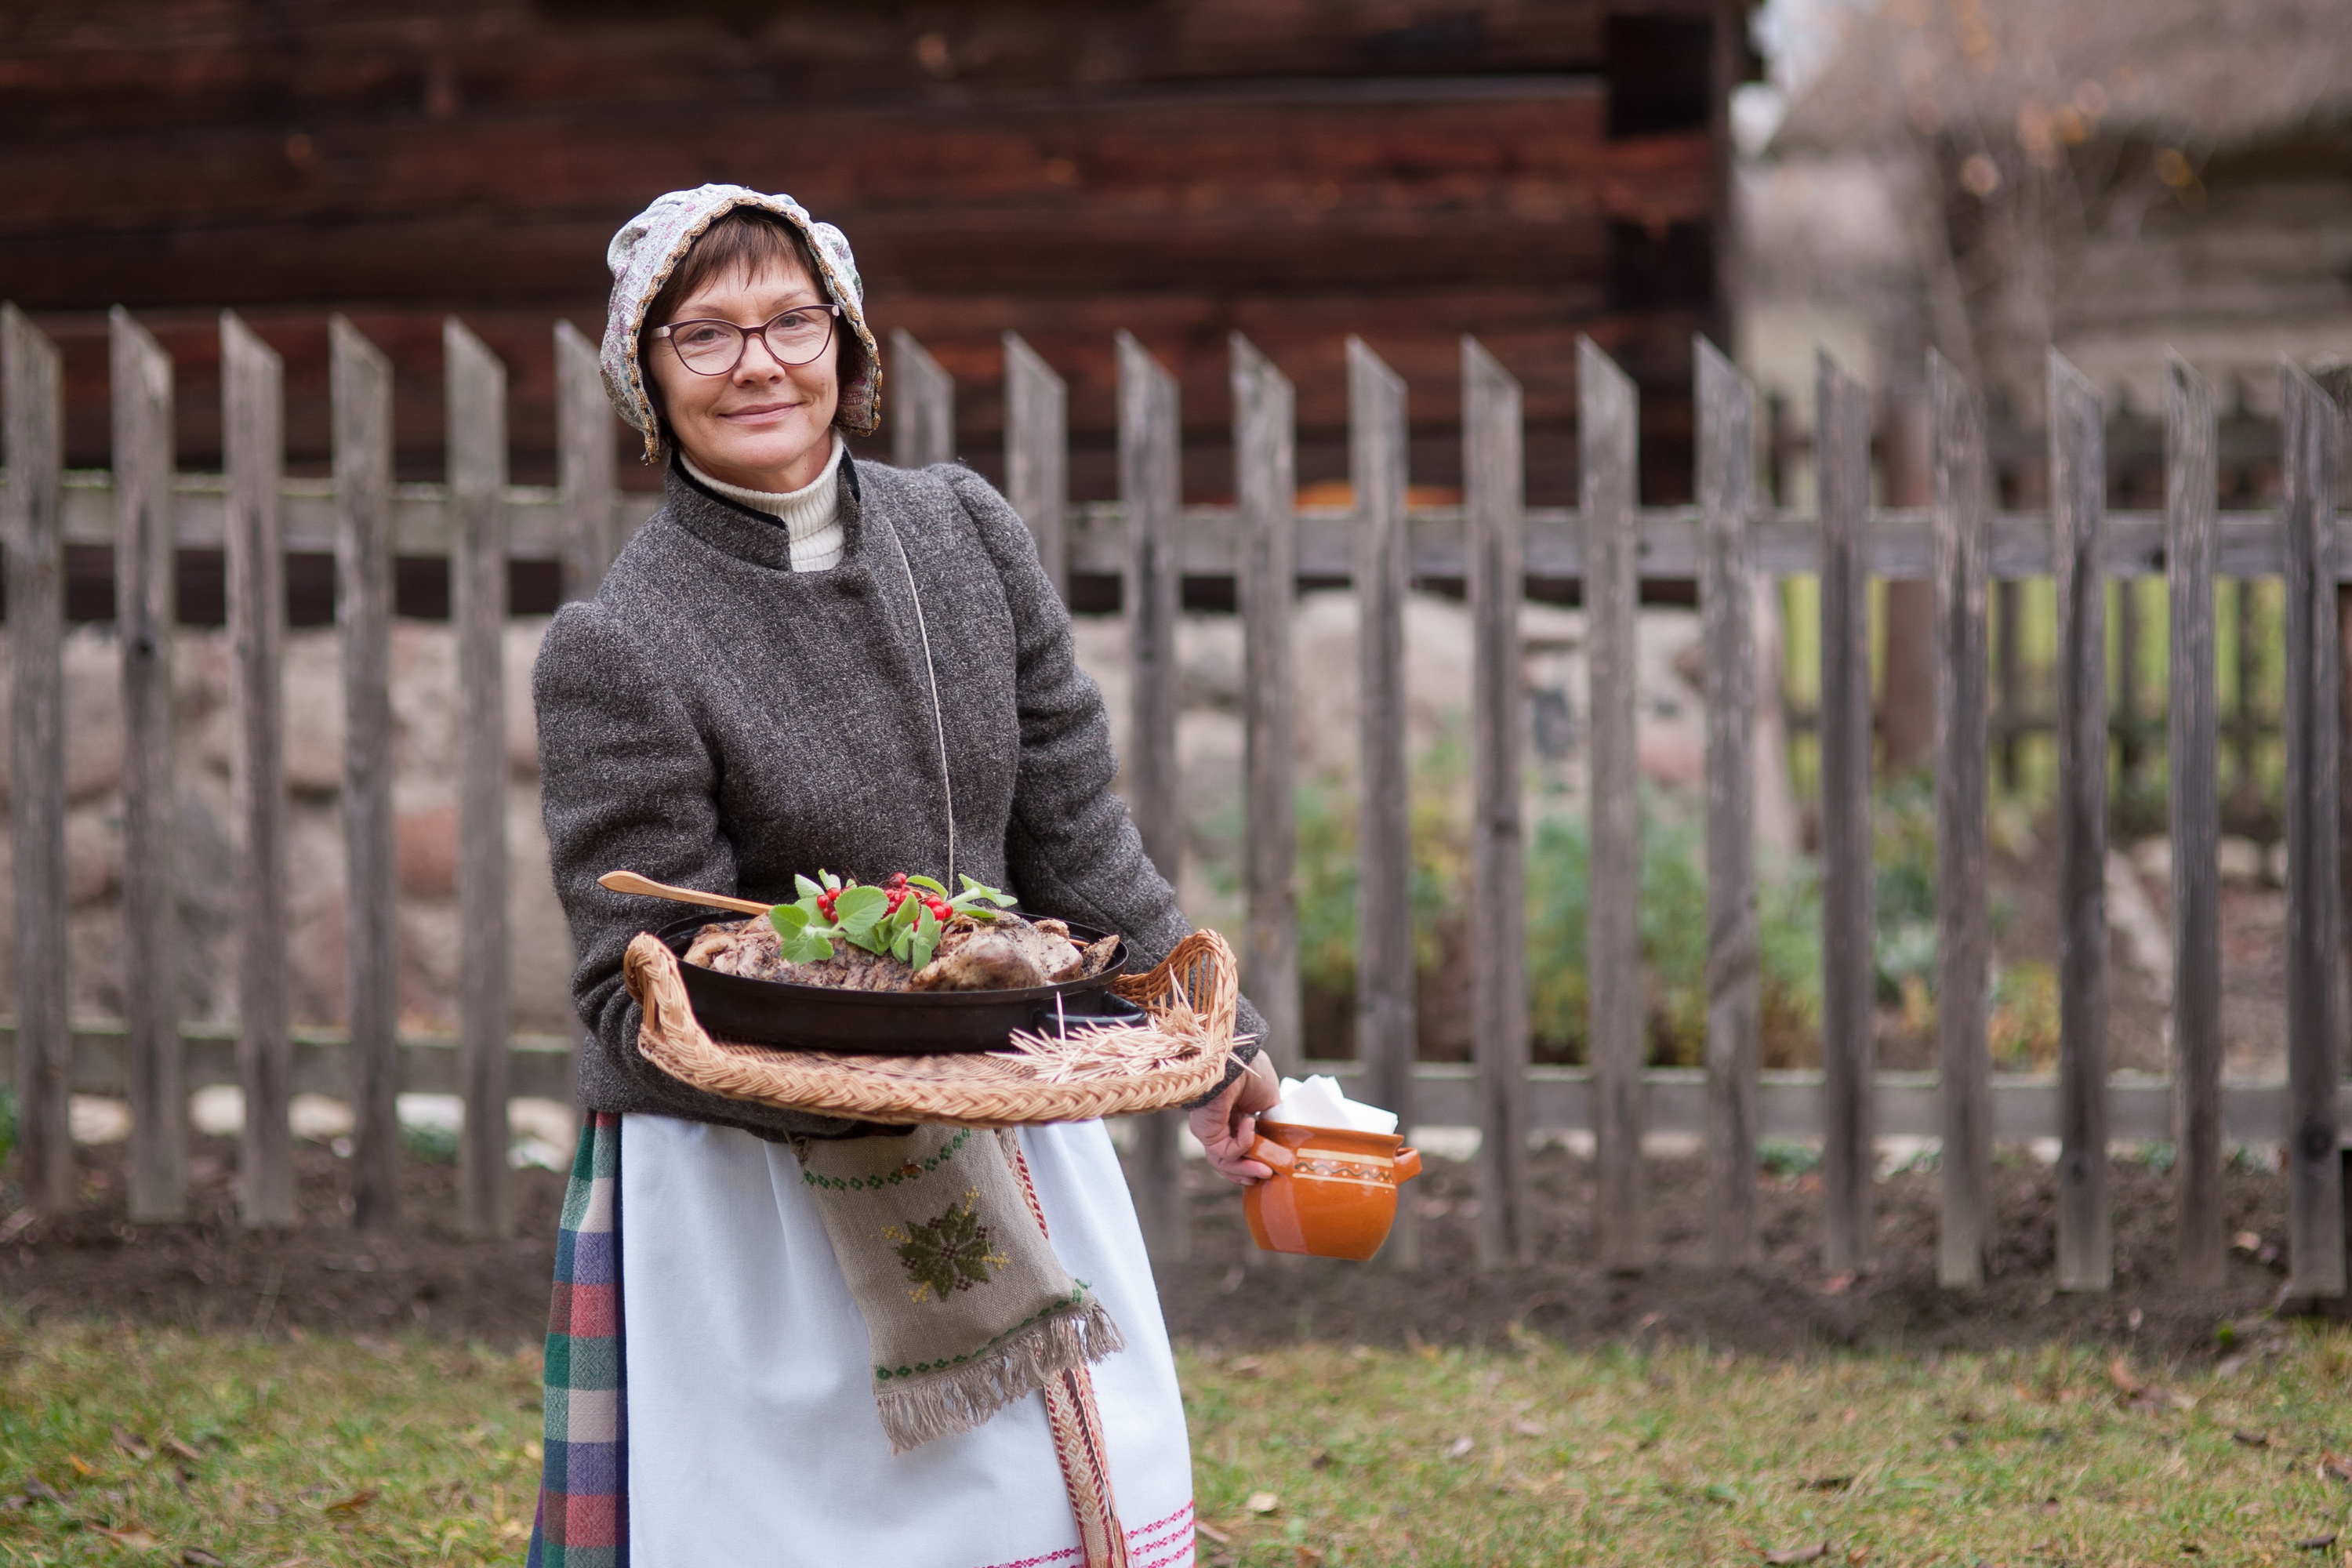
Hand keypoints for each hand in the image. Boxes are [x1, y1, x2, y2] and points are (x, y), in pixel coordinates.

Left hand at [1188, 1051, 1282, 1185]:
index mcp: (1234, 1112)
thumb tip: (1277, 1137)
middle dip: (1249, 1171)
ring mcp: (1211, 1128)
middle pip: (1231, 1158)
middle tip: (1266, 1176)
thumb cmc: (1251, 1071)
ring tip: (1265, 1171)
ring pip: (1225, 1161)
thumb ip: (1272, 1119)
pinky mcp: (1206, 1132)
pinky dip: (1243, 1144)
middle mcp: (1220, 1122)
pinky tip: (1250, 1125)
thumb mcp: (1270, 1097)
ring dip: (1246, 1169)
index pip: (1241, 1143)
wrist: (1236, 1060)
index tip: (1271, 1165)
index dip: (1256, 1156)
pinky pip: (1225, 1152)